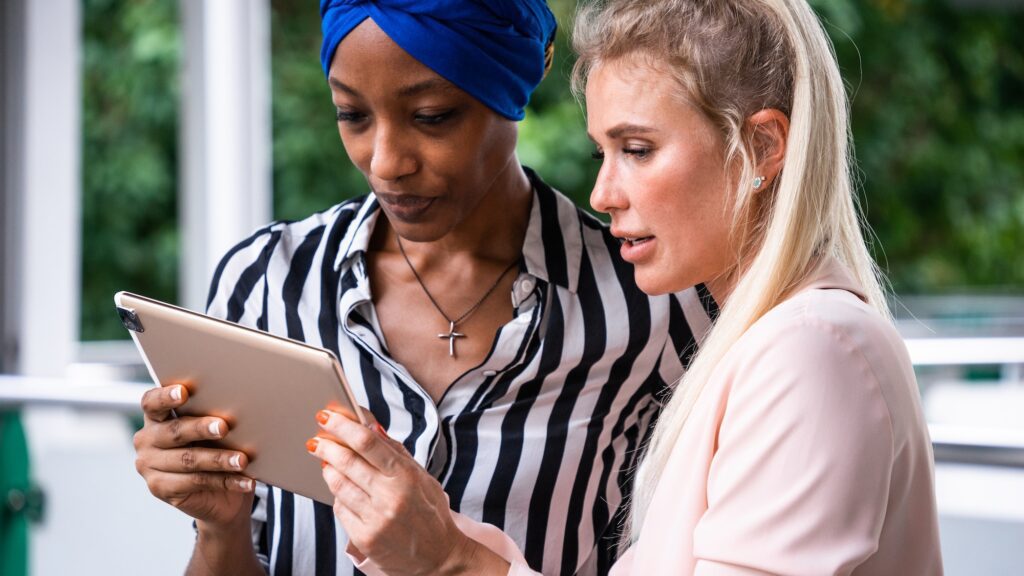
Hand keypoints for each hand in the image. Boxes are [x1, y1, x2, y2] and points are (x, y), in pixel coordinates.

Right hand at [133, 383, 253, 529]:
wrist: (216, 492)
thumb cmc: (214, 446)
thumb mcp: (211, 429)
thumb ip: (212, 416)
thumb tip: (237, 409)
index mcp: (155, 417)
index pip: (152, 402)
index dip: (166, 396)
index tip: (184, 392)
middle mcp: (147, 440)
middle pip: (174, 431)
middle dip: (201, 428)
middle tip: (223, 427)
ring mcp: (149, 466)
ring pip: (188, 459)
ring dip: (219, 459)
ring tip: (242, 460)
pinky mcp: (160, 489)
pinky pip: (197, 482)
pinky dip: (226, 482)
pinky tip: (245, 481)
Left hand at [308, 410, 485, 575]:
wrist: (439, 556)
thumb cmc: (430, 513)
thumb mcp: (421, 476)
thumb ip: (395, 451)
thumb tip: (369, 423)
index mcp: (406, 476)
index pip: (367, 442)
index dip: (342, 426)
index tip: (326, 416)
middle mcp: (390, 496)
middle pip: (346, 461)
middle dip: (326, 446)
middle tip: (316, 439)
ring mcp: (376, 519)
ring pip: (338, 485)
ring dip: (328, 469)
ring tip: (326, 462)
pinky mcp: (365, 538)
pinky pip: (340, 509)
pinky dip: (338, 496)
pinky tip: (342, 491)